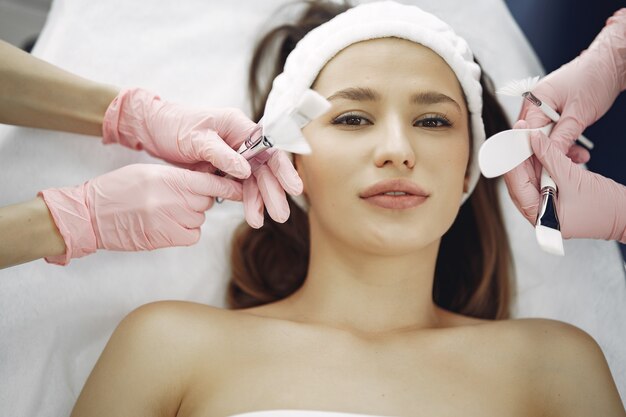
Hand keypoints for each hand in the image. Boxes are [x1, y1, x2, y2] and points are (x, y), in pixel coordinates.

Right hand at [38, 164, 242, 264]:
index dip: (230, 185)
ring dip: (191, 215)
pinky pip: (193, 235)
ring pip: (200, 218)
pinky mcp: (166, 239)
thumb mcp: (150, 171)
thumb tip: (207, 179)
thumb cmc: (119, 188)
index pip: (211, 182)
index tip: (242, 187)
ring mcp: (170, 221)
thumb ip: (179, 176)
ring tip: (165, 211)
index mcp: (169, 178)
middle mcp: (173, 200)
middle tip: (179, 197)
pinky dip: (187, 231)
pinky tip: (168, 225)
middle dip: (200, 198)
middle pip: (207, 200)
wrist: (92, 215)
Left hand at [102, 88, 303, 226]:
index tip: (293, 188)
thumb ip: (220, 154)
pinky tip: (251, 214)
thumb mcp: (195, 138)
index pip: (268, 148)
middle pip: (264, 168)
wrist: (153, 128)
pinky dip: (245, 200)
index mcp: (238, 126)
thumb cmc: (173, 125)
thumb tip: (245, 170)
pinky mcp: (224, 166)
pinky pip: (240, 185)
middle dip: (273, 192)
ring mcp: (234, 154)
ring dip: (258, 201)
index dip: (283, 169)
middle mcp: (240, 140)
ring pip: (253, 180)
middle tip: (281, 215)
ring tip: (259, 221)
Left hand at [504, 124, 625, 241]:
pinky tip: (550, 151)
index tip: (513, 141)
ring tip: (536, 139)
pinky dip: (547, 165)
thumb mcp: (574, 177)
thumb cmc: (607, 207)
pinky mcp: (555, 200)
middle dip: (522, 158)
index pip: (516, 186)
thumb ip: (551, 157)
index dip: (514, 161)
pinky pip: (544, 180)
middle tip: (521, 136)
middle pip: (521, 182)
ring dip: (536, 159)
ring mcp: (546, 208)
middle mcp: (538, 215)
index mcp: (539, 217)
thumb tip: (533, 139)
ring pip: (532, 179)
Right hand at [519, 8, 625, 158]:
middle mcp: (534, 104)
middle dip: (546, 154)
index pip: (526, 134)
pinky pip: (551, 132)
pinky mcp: (551, 111)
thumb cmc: (595, 79)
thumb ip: (562, 137)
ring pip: (542, 137)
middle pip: (531, 137)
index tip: (540, 171)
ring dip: (558, 149)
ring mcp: (542, 107)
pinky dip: (562, 142)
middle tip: (560, 167)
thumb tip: (549, 157)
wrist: (610, 64)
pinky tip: (576, 150)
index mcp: (535, 101)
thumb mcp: (579, 113)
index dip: (532, 154)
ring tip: (577, 158)